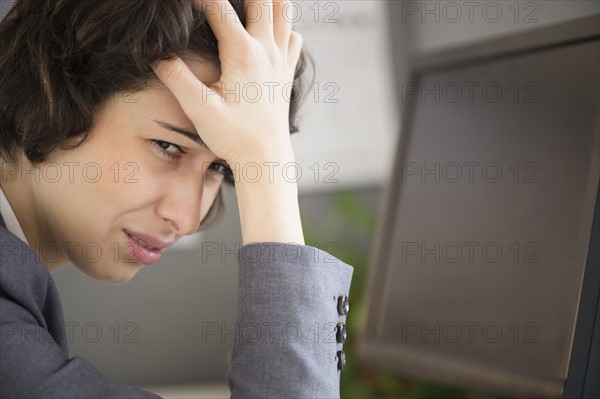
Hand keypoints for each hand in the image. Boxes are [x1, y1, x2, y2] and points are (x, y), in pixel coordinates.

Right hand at [151, 0, 302, 164]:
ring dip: (269, 3)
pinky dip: (283, 26)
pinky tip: (268, 33)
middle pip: (261, 0)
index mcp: (242, 53)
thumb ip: (176, 77)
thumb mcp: (198, 108)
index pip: (219, 7)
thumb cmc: (233, 137)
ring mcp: (280, 60)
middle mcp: (266, 50)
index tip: (184, 2)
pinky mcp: (286, 73)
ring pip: (284, 12)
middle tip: (217, 3)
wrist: (266, 159)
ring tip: (248, 6)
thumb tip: (156, 53)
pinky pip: (293, 37)